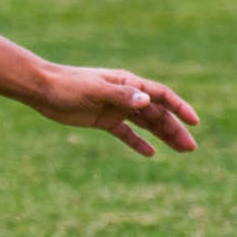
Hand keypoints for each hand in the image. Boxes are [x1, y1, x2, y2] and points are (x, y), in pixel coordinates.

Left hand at [28, 66, 198, 156]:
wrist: (42, 89)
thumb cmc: (68, 85)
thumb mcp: (95, 90)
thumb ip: (120, 96)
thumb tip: (146, 101)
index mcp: (127, 83)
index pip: (160, 95)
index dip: (179, 107)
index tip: (194, 121)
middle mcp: (125, 95)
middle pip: (157, 113)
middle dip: (175, 129)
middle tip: (191, 148)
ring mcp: (115, 108)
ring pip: (145, 124)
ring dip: (163, 136)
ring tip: (182, 150)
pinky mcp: (103, 120)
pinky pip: (126, 133)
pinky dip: (138, 142)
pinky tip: (151, 153)